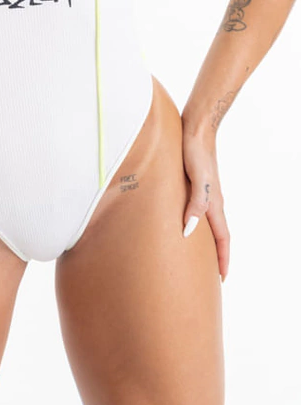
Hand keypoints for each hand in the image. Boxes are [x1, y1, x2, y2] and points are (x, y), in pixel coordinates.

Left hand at [181, 125, 229, 282]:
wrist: (196, 126)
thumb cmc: (194, 150)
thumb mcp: (195, 177)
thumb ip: (195, 203)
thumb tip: (189, 230)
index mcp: (214, 202)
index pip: (222, 238)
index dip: (222, 258)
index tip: (221, 279)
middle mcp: (212, 199)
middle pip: (217, 233)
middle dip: (216, 255)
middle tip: (208, 274)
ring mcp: (204, 191)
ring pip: (208, 222)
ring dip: (206, 240)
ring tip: (195, 254)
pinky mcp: (195, 182)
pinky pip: (198, 209)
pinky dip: (195, 222)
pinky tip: (183, 221)